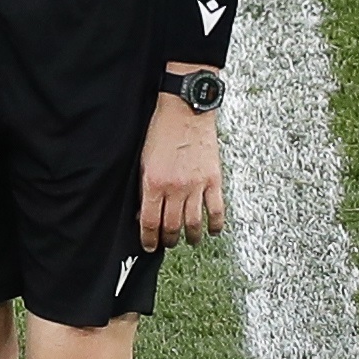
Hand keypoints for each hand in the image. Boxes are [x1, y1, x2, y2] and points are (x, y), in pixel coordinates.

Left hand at [139, 89, 227, 250]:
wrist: (185, 112)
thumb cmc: (160, 131)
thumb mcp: (142, 160)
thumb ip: (144, 186)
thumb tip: (143, 209)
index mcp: (153, 182)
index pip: (149, 221)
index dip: (148, 238)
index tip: (148, 246)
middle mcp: (175, 188)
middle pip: (172, 226)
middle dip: (168, 240)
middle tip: (167, 244)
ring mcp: (197, 186)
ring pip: (194, 223)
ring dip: (191, 237)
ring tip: (189, 241)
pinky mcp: (214, 180)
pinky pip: (216, 210)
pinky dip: (215, 225)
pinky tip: (213, 231)